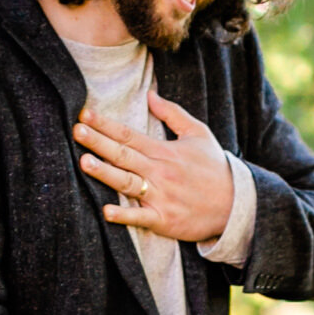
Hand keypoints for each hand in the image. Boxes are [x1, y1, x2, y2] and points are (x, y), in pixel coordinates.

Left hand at [76, 87, 232, 243]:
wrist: (237, 205)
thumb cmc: (214, 169)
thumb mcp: (199, 134)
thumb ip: (173, 114)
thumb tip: (150, 95)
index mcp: (165, 152)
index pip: (129, 135)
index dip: (106, 125)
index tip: (84, 114)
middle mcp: (160, 173)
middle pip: (124, 155)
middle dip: (98, 142)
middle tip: (76, 130)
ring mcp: (161, 197)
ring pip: (127, 183)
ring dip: (105, 173)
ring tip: (85, 162)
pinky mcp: (164, 220)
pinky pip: (140, 217)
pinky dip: (124, 215)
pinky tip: (106, 211)